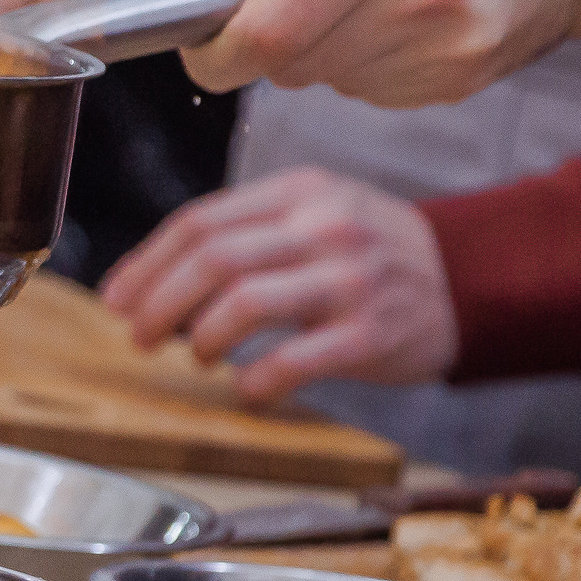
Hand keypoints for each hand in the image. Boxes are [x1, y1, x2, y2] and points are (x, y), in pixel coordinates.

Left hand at [99, 168, 459, 402]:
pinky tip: (249, 389)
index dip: (147, 264)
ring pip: (246, 303)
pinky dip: (258, 380)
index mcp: (299, 192)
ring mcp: (350, 280)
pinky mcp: (371, 333)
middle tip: (137, 334)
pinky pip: (295, 359)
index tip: (116, 298)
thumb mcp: (316, 212)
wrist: (464, 278)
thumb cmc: (371, 250)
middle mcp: (323, 228)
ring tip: (195, 355)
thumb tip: (154, 277)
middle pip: (214, 259)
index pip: (201, 221)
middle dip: (159, 302)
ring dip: (202, 337)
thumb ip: (246, 232)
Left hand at [180, 0, 580, 104]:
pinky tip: (405, 9)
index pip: (268, 31)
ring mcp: (453, 46)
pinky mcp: (467, 79)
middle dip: (271, 35)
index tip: (200, 47)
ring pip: (327, 82)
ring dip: (322, 47)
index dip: (215, 52)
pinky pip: (371, 91)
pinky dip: (365, 60)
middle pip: (290, 64)